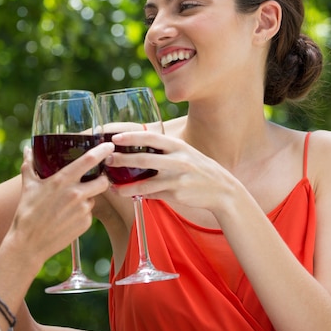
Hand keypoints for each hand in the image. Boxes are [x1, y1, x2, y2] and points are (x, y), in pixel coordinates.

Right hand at [11, 142, 113, 263]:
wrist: (28, 244)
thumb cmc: (26, 213)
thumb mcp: (28, 186)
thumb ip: (30, 165)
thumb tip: (27, 150)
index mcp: (63, 180)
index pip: (89, 160)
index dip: (103, 151)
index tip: (109, 146)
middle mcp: (76, 194)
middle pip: (103, 181)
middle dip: (102, 179)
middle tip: (94, 179)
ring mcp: (82, 210)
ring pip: (94, 198)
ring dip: (87, 198)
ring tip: (69, 203)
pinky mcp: (85, 224)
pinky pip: (89, 213)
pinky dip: (82, 213)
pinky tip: (67, 217)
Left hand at [104, 131, 239, 210]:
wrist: (222, 189)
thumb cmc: (198, 169)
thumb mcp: (185, 153)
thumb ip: (164, 150)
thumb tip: (138, 149)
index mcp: (178, 146)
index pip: (151, 138)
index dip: (132, 137)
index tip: (115, 137)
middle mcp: (178, 160)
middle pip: (144, 159)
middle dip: (123, 159)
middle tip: (108, 159)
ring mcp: (178, 178)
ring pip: (146, 182)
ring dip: (125, 183)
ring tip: (110, 183)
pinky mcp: (177, 194)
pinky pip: (152, 194)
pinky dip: (137, 194)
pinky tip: (124, 193)